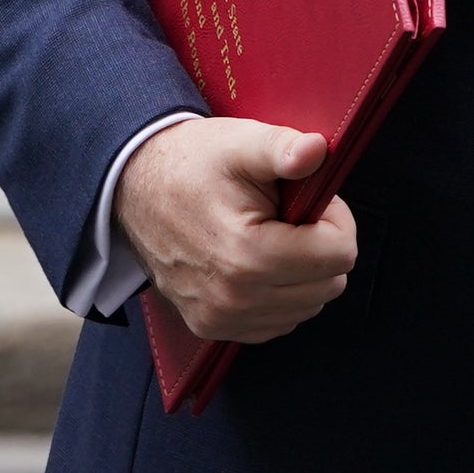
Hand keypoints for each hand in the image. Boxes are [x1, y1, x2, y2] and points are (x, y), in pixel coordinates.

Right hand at [113, 117, 358, 343]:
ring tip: (273, 234)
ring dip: (303, 273)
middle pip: (329, 284)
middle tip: (291, 214)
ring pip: (307, 307)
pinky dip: (282, 295)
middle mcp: (236, 299)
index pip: (341, 254)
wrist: (133, 188)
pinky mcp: (212, 328)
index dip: (336, 219)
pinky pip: (277, 322)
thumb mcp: (240, 144)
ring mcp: (222, 319)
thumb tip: (318, 150)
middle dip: (322, 246)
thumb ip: (282, 148)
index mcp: (248, 255)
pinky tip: (260, 261)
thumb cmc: (193, 163)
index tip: (309, 198)